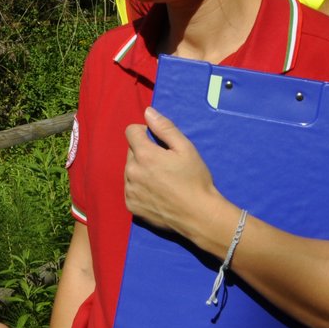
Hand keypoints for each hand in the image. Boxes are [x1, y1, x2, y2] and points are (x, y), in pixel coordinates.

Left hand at [122, 108, 226, 244]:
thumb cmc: (195, 179)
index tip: (157, 141)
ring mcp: (129, 190)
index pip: (131, 131)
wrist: (199, 215)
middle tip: (164, 164)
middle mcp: (131, 171)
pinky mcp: (131, 206)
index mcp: (144, 155)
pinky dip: (139, 188)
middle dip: (144, 152)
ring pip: (130, 171)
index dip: (145, 132)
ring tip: (162, 180)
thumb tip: (147, 112)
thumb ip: (164, 128)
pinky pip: (130, 189)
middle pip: (131, 152)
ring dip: (140, 170)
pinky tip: (157, 193)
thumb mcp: (185, 148)